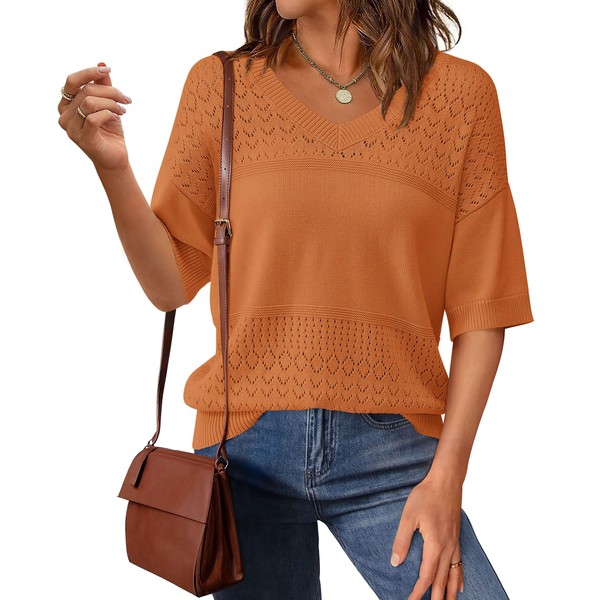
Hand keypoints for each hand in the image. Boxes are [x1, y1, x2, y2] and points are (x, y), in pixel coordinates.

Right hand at [57, 63, 131, 170]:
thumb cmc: (110, 130)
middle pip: (87, 91)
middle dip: (111, 92)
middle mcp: (64, 115)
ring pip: (90, 102)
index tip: (108, 70)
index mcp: (66, 104)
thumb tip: (101, 63)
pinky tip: (117, 118)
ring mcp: (71, 129)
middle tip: (126, 100)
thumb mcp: (107, 104)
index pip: (72, 81)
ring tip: (123, 110)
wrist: (115, 157)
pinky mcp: (83, 139)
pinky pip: (94, 118)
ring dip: (111, 103)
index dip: (89, 72)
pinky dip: (109, 114)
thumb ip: (102, 85)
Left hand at [390, 475, 463, 598]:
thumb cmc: (426, 495)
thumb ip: (402, 541)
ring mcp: (454, 542)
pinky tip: (459, 585)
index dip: (418, 591)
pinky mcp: (456, 536)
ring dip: (449, 592)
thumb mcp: (408, 517)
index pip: (426, 576)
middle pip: (441, 580)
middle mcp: (447, 548)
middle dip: (436, 597)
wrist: (446, 481)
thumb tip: (395, 562)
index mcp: (435, 545)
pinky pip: (460, 563)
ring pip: (453, 574)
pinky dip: (459, 576)